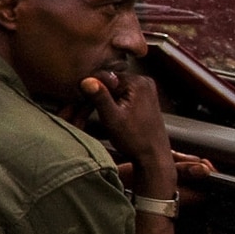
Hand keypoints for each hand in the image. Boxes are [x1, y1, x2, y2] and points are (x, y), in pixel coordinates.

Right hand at [81, 67, 176, 196]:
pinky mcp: (144, 98)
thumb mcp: (112, 119)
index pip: (103, 77)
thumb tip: (86, 80)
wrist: (153, 157)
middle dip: (96, 95)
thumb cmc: (135, 140)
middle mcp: (144, 82)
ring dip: (103, 99)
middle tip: (85, 111)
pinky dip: (112, 103)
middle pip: (109, 81)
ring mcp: (145, 89)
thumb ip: (100, 97)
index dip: (90, 90)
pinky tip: (109, 114)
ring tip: (98, 114)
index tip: (81, 103)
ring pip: (114, 88)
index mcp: (137, 82)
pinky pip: (121, 94)